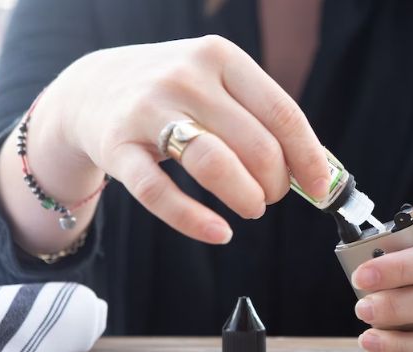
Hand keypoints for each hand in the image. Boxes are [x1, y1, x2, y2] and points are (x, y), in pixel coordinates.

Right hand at [30, 35, 329, 243]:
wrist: (92, 88)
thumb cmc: (174, 94)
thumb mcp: (217, 84)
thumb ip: (261, 118)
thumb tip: (316, 168)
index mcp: (221, 58)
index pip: (283, 113)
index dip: (308, 158)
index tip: (321, 187)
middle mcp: (186, 78)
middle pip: (256, 145)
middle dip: (276, 184)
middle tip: (272, 196)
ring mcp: (148, 110)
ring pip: (214, 164)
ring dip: (247, 198)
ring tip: (253, 208)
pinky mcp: (117, 147)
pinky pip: (160, 192)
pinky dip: (194, 220)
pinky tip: (219, 232)